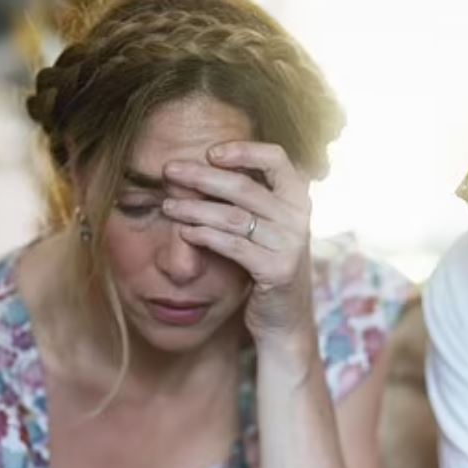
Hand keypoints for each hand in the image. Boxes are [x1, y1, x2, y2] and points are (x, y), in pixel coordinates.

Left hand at [160, 141, 315, 346]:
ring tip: (168, 205)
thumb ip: (251, 196)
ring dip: (195, 208)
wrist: (284, 317)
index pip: (276, 158)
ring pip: (233, 216)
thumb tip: (203, 163)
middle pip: (244, 186)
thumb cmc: (267, 262)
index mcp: (298, 197)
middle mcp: (299, 216)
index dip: (243, 150)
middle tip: (169, 170)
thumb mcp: (268, 224)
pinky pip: (232, 245)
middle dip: (201, 176)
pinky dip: (204, 236)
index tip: (210, 152)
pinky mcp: (277, 270)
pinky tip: (185, 232)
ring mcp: (290, 244)